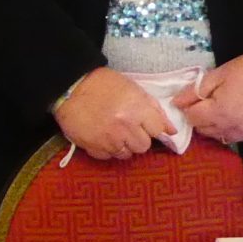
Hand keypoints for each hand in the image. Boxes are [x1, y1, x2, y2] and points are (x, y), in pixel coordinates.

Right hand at [55, 68, 173, 160]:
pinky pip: (108, 156)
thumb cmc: (104, 85)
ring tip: (113, 132)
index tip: (145, 123)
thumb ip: (155, 110)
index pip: (158, 131)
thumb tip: (171, 130)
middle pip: (143, 146)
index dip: (152, 127)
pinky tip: (102, 136)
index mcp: (137, 109)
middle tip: (127, 127)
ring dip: (123, 145)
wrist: (71, 87)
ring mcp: (109, 140)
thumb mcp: (134, 89)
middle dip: (138, 138)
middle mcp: (125, 127)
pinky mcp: (94, 147)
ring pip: (126, 154)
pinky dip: (107, 149)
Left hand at [174, 51, 242, 144]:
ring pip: (218, 136)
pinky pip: (234, 138)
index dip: (188, 108)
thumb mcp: (220, 73)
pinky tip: (233, 116)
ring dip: (213, 126)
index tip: (192, 98)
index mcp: (219, 111)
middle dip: (199, 118)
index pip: (192, 118)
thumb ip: (195, 90)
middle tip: (205, 103)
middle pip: (203, 130)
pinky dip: (228, 130)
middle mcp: (230, 127)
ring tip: (220, 109)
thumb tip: (177, 103)